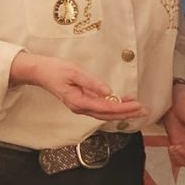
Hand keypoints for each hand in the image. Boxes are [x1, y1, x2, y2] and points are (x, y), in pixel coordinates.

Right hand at [10, 53, 147, 120]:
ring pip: (105, 114)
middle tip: (144, 110)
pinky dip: (113, 107)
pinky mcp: (82, 103)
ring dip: (122, 112)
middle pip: (107, 115)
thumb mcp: (74, 72)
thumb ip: (91, 83)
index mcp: (79, 102)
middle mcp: (81, 108)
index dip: (122, 108)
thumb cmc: (55, 70)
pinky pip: (100, 108)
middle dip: (126, 113)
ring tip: (138, 108)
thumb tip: (108, 92)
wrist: (40, 72)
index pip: (105, 108)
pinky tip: (124, 102)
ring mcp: (81, 107)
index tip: (136, 105)